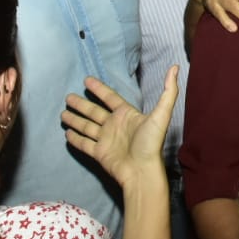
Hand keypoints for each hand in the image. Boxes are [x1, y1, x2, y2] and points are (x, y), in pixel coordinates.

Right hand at [62, 66, 178, 187]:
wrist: (142, 171)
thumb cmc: (151, 143)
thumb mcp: (161, 114)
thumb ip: (168, 91)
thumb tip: (175, 68)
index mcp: (126, 115)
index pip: (110, 98)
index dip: (99, 89)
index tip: (87, 80)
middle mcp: (114, 125)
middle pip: (94, 111)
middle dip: (81, 104)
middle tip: (68, 97)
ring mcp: (106, 140)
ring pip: (87, 127)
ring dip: (75, 120)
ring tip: (63, 114)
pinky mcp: (99, 154)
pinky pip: (85, 144)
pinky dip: (76, 139)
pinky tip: (67, 134)